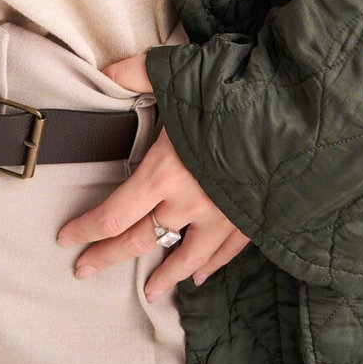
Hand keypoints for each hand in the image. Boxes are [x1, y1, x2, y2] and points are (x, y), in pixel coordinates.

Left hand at [54, 51, 251, 301]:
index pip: (112, 215)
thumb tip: (105, 70)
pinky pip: (225, 253)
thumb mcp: (179, 75)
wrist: (297, 121)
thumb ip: (137, 73)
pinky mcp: (251, 221)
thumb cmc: (234, 96)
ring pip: (185, 258)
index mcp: (163, 173)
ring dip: (164, 276)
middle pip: (138, 241)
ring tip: (150, 293)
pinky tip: (201, 277)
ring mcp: (221, 218)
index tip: (65, 237)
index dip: (85, 229)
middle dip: (107, 256)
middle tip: (84, 270)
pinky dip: (211, 267)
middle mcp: (188, 204)